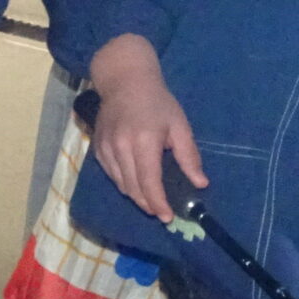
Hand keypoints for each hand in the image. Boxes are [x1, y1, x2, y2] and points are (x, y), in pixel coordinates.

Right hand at [89, 34, 206, 220]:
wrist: (125, 81)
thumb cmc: (158, 101)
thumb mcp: (180, 125)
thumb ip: (189, 156)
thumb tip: (200, 183)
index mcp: (144, 141)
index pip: (149, 182)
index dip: (157, 203)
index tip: (167, 217)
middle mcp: (121, 147)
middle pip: (133, 188)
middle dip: (148, 205)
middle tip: (162, 213)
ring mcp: (106, 148)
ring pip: (121, 185)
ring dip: (136, 197)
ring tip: (151, 202)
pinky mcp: (98, 148)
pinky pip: (111, 175)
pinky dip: (124, 184)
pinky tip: (136, 185)